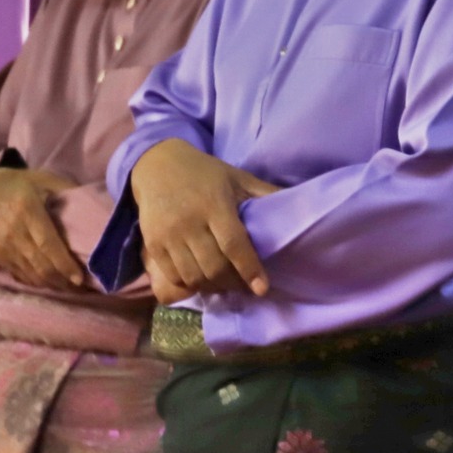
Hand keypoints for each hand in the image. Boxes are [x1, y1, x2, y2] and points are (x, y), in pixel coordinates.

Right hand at [0, 164, 83, 290]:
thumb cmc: (6, 185)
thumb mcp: (37, 178)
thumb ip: (64, 187)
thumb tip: (92, 199)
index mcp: (28, 213)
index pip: (48, 245)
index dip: (65, 264)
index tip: (81, 278)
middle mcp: (16, 235)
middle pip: (42, 266)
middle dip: (65, 281)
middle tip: (85, 288)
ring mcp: (5, 249)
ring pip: (32, 274)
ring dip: (53, 285)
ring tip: (73, 290)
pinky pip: (20, 275)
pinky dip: (37, 282)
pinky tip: (51, 285)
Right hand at [130, 139, 279, 304]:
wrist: (156, 165)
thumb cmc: (205, 173)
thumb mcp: (238, 177)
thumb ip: (265, 193)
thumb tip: (301, 206)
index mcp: (214, 205)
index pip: (234, 244)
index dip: (249, 269)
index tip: (262, 288)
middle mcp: (189, 222)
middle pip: (213, 266)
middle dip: (233, 283)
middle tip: (246, 286)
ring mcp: (168, 235)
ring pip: (193, 275)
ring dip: (212, 287)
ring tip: (226, 285)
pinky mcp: (151, 243)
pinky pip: (172, 275)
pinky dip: (189, 284)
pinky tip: (202, 281)